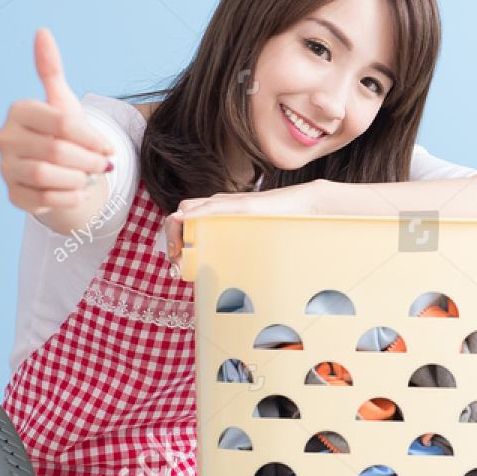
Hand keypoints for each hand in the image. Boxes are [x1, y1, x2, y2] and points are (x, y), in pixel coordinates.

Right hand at [0, 28, 114, 215]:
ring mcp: (6, 168)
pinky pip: (41, 199)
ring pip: (46, 176)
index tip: (108, 148)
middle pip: (55, 151)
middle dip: (87, 161)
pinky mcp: (12, 195)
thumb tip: (42, 31)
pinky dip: (67, 198)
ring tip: (90, 178)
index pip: (62, 123)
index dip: (91, 138)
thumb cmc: (60, 133)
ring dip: (77, 179)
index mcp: (19, 112)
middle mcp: (5, 138)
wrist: (56, 171)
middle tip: (104, 165)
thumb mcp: (62, 102)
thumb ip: (51, 69)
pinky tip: (78, 192)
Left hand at [161, 181, 326, 274]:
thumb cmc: (280, 223)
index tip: (178, 263)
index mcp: (220, 213)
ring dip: (178, 230)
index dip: (174, 239)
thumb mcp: (250, 237)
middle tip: (177, 261)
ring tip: (180, 252)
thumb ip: (235, 247)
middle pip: (181, 213)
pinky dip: (194, 215)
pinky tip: (186, 222)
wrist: (304, 206)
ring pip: (189, 209)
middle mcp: (219, 205)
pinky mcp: (242, 205)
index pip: (185, 220)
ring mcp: (229, 203)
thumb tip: (225, 272)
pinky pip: (212, 208)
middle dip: (171, 237)